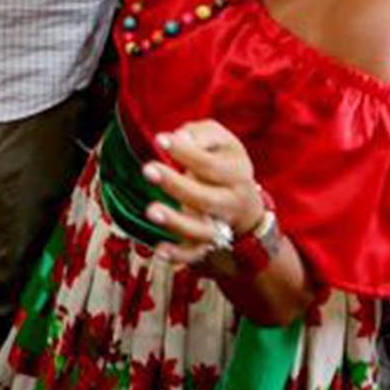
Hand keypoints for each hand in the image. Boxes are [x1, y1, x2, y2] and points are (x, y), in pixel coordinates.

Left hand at [140, 120, 268, 268]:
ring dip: (176, 222)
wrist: (242, 200)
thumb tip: (179, 138)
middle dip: (176, 185)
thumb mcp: (219, 140)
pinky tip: (159, 248)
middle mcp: (231, 202)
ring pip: (201, 231)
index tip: (160, 139)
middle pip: (206, 199)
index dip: (186, 152)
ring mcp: (220, 226)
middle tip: (148, 169)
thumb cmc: (221, 161)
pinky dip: (178, 255)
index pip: (210, 165)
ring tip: (151, 210)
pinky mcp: (205, 244)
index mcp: (237, 172)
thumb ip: (200, 134)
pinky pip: (194, 255)